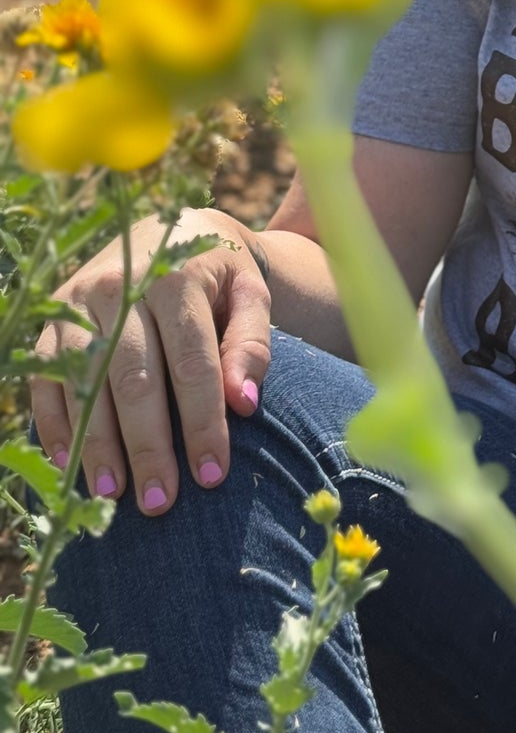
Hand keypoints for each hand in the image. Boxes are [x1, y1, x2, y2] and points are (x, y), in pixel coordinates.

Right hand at [30, 209, 271, 514]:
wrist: (173, 228)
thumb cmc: (220, 277)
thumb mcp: (251, 295)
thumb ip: (252, 345)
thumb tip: (245, 405)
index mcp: (177, 276)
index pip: (192, 363)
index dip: (203, 422)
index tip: (214, 475)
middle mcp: (121, 284)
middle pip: (134, 379)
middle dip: (147, 446)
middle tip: (161, 503)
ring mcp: (78, 301)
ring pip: (84, 382)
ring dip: (97, 444)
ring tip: (114, 496)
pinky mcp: (51, 318)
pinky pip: (45, 378)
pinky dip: (55, 424)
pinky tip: (70, 467)